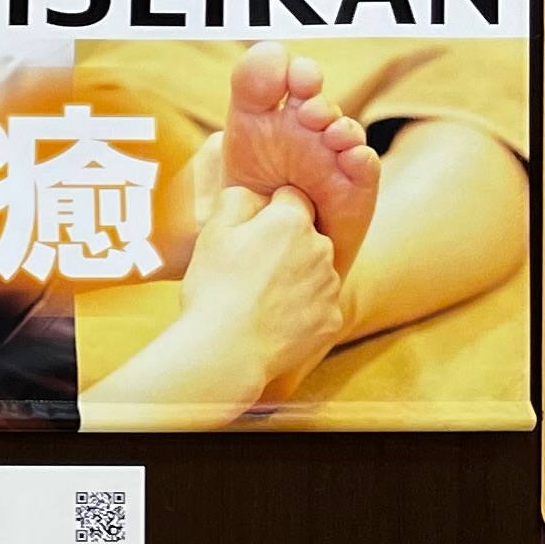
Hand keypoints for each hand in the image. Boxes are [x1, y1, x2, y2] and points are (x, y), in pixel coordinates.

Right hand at [172, 185, 345, 394]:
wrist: (226, 349)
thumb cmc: (214, 287)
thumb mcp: (213, 232)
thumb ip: (236, 199)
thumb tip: (253, 194)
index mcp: (292, 221)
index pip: (291, 199)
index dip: (269, 213)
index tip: (250, 234)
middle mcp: (322, 248)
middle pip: (307, 236)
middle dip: (286, 246)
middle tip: (250, 269)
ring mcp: (330, 286)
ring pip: (314, 271)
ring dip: (295, 278)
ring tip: (259, 299)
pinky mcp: (331, 319)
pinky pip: (318, 307)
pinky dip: (300, 312)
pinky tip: (272, 321)